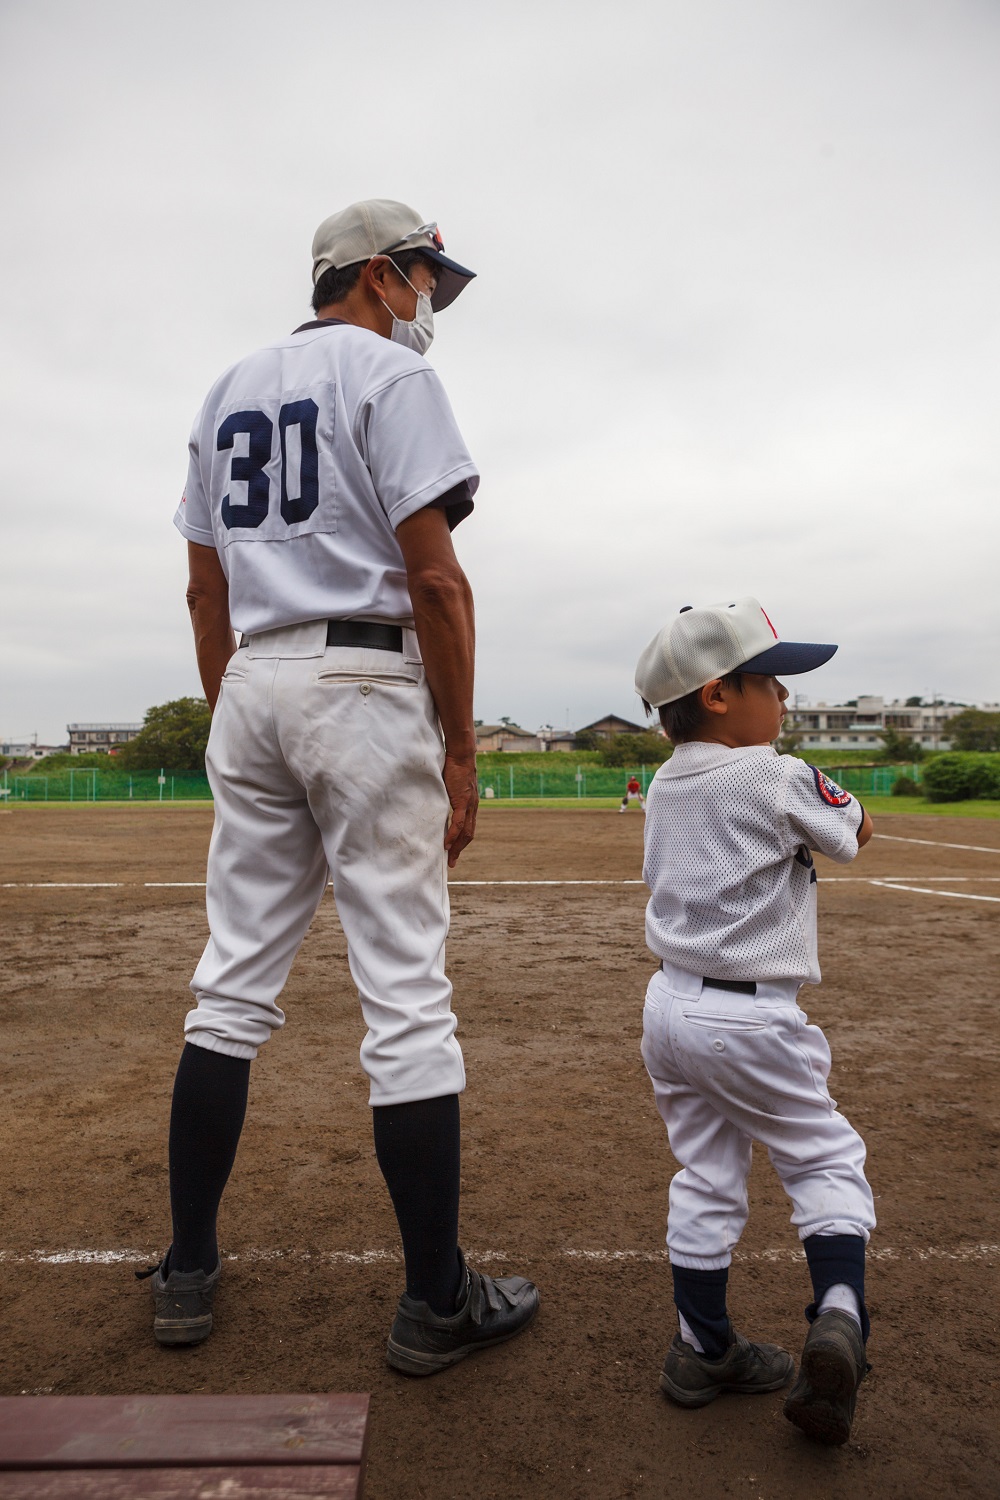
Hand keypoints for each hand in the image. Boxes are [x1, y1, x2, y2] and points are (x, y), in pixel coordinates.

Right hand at [442, 751, 478, 866]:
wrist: (461, 755)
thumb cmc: (454, 767)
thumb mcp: (452, 786)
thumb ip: (448, 796)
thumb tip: (438, 801)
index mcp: (471, 804)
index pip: (469, 828)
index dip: (462, 841)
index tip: (454, 852)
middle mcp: (473, 807)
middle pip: (469, 834)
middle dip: (460, 849)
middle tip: (452, 862)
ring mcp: (469, 805)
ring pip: (465, 832)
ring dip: (457, 847)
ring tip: (450, 858)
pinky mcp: (463, 801)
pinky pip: (459, 823)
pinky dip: (453, 835)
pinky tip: (447, 845)